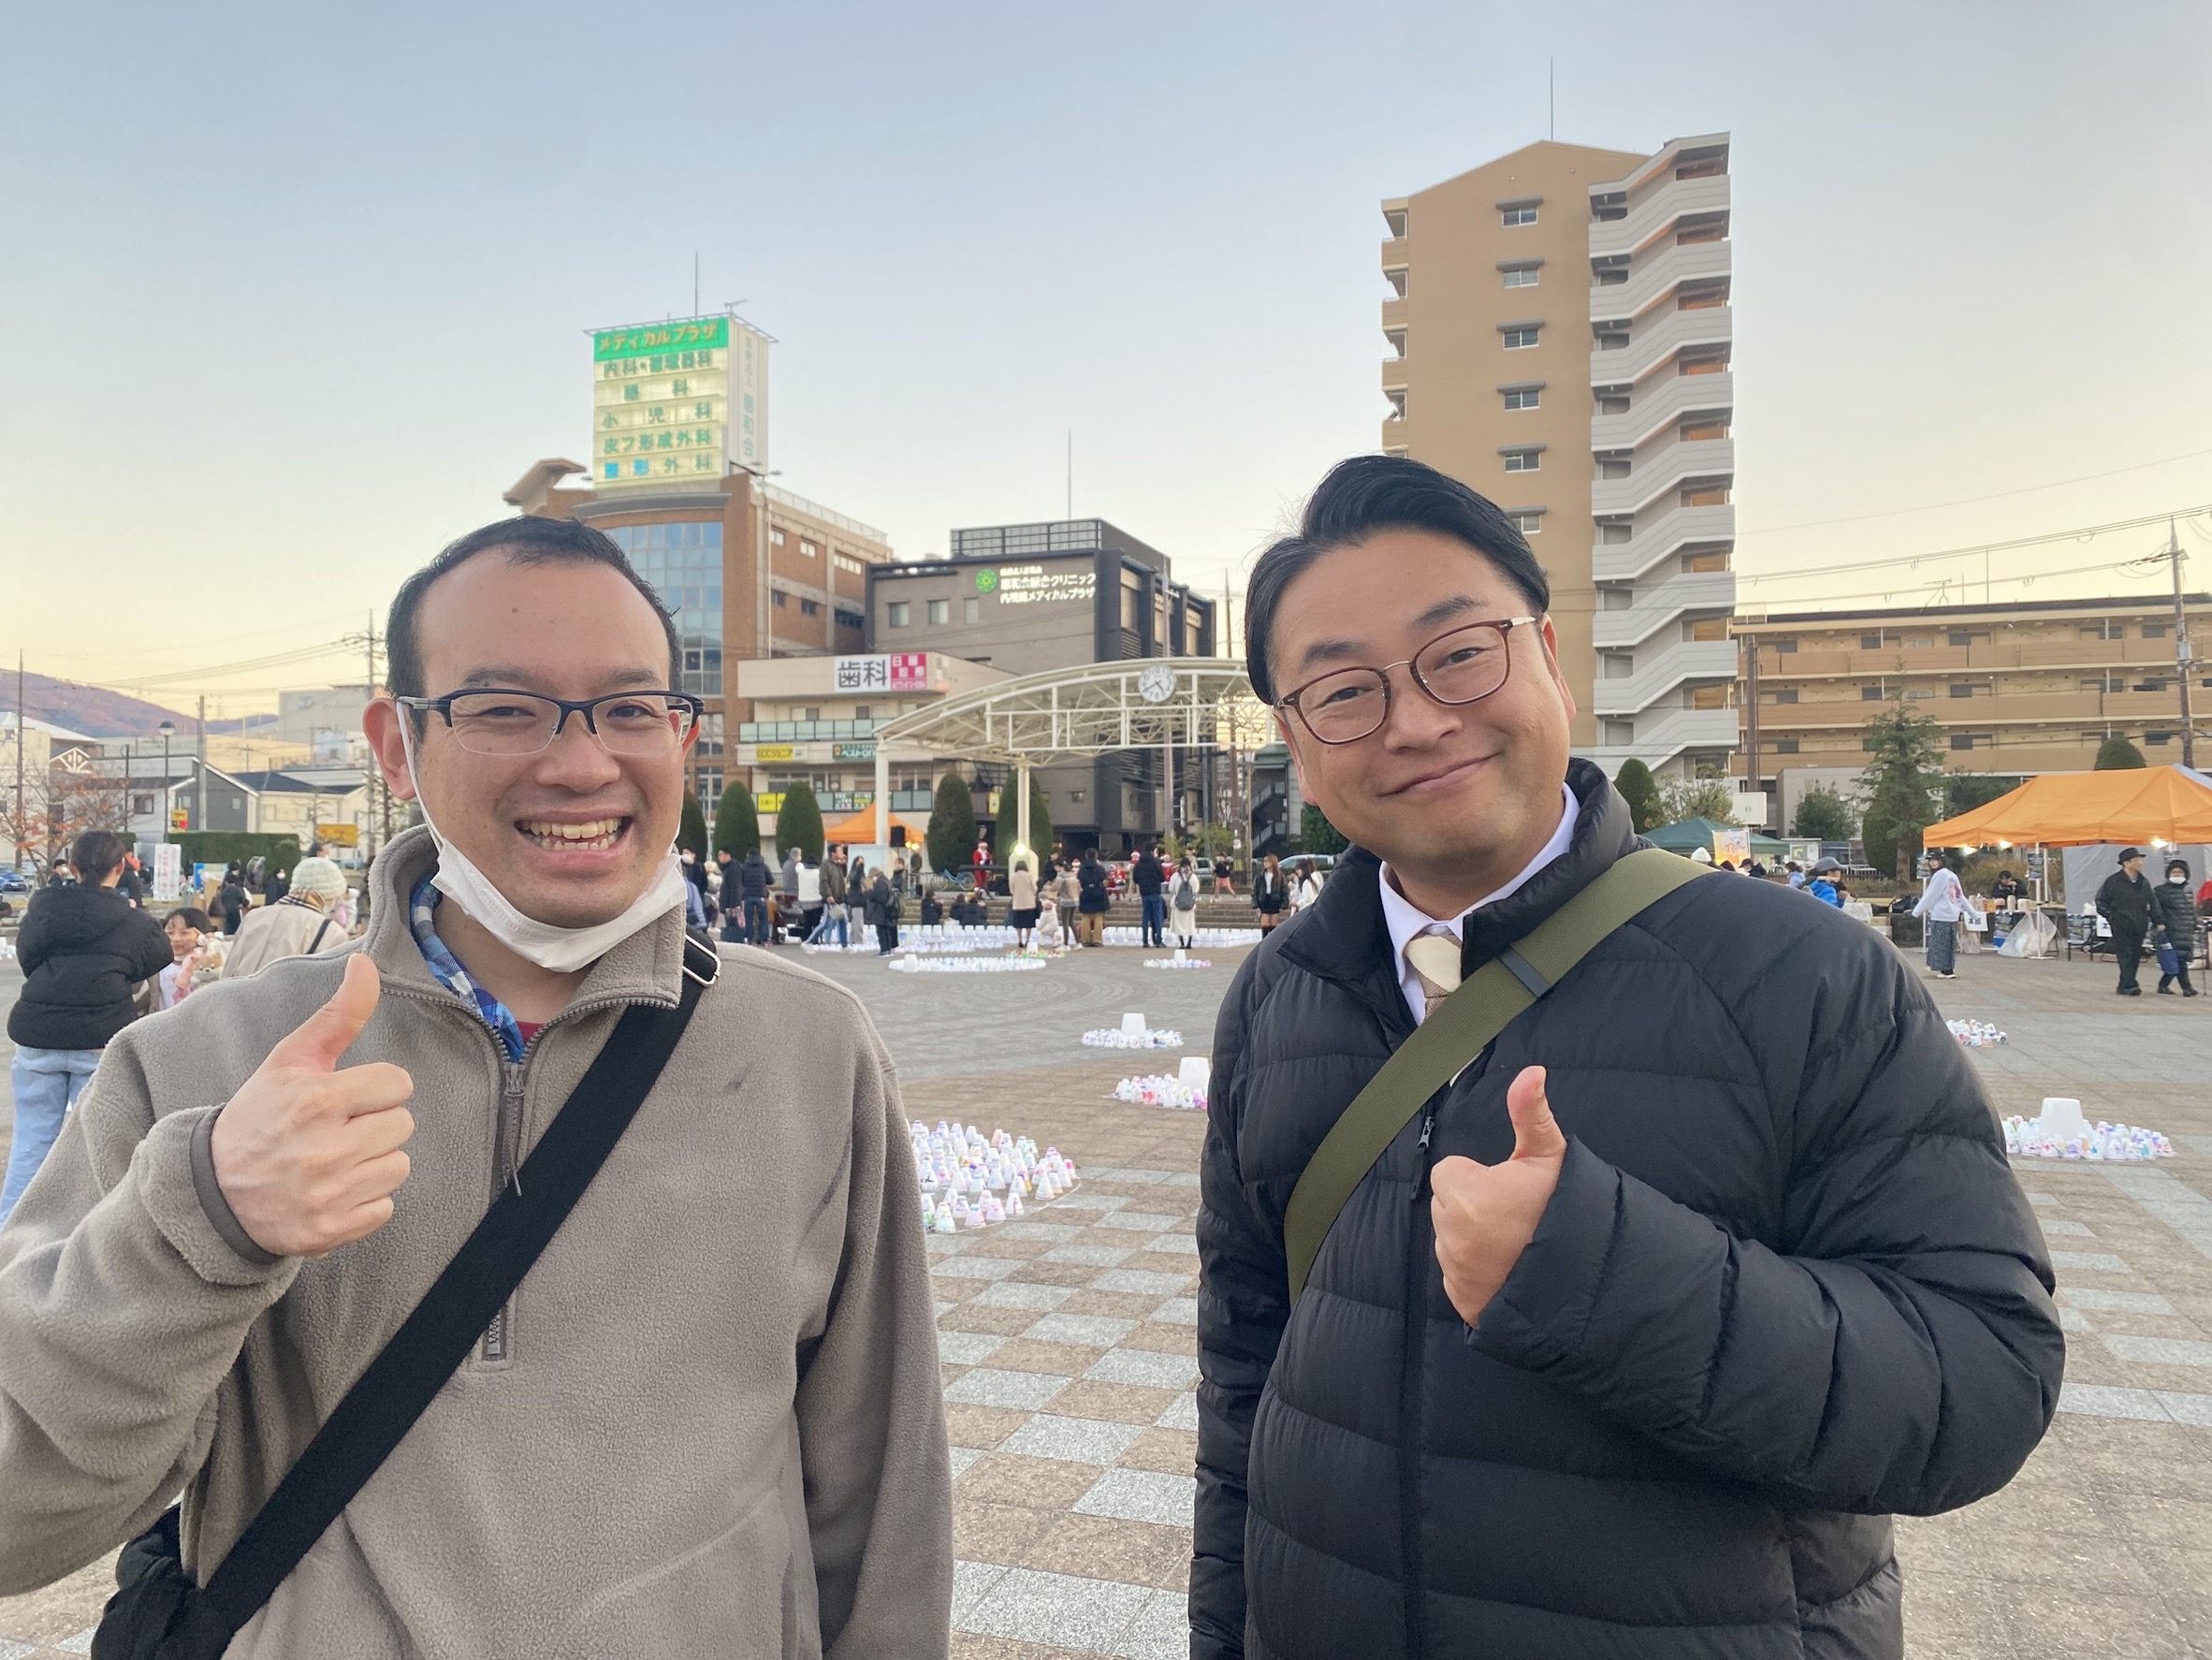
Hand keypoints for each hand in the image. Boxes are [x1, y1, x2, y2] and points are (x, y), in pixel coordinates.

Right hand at [209, 956, 414, 1258]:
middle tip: (334, 1130)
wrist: (210, 1191)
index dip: (374, 1089)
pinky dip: (364, 1201)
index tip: (344, 1098)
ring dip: (373, 1163)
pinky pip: (384, 1208)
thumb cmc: (259, 1116)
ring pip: (398, 1166)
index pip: (397, 1084)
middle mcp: (324, 1149)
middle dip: (374, 1123)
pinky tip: (331, 1191)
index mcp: (316, 1100)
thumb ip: (338, 1014)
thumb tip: (365, 963)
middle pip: (403, 1125)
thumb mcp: (290, 1060)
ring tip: (332, 1160)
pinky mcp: (329, 1231)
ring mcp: (327, 1194)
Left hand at [1430, 1065, 1567, 1328]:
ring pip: (1452, 1243)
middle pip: (1449, 1206)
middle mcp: (1452, 1233)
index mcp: (1466, 1192)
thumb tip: (1532, 1071)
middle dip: (1473, 1207)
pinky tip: (1510, 1271)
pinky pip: (1458, 1278)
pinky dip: (1477, 1275)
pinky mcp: (1462, 1301)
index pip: (1450, 1172)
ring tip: (1518, 1245)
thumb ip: (1531, 1113)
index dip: (1479, 1177)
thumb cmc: (1568, 1212)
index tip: (1508, 1189)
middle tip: (1516, 1217)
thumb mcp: (1552, 1157)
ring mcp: (1456, 1271)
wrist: (1590, 1282)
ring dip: (1473, 1241)